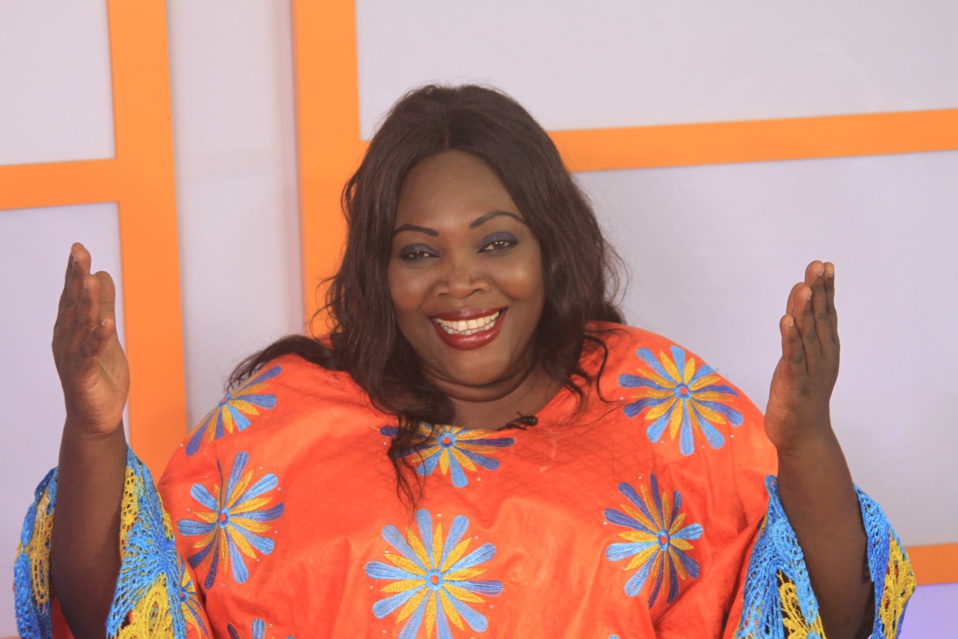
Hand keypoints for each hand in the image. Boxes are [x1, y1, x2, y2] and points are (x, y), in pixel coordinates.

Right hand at [53, 243, 129, 437]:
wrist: (96, 417)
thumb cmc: (100, 374)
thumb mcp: (105, 334)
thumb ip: (104, 305)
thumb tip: (102, 275)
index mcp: (71, 328)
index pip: (72, 296)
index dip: (74, 272)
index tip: (78, 249)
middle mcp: (67, 339)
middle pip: (73, 304)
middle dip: (77, 278)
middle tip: (79, 253)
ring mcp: (73, 357)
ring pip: (81, 325)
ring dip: (88, 302)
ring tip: (92, 280)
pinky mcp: (83, 375)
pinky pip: (91, 354)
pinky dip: (99, 338)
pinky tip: (107, 323)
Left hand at [764, 261, 838, 453]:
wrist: (802, 434)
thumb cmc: (801, 394)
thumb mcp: (804, 359)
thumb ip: (803, 335)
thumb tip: (799, 309)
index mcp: (826, 348)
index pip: (826, 313)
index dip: (826, 289)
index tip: (825, 265)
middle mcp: (822, 356)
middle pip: (819, 318)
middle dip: (818, 291)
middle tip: (817, 265)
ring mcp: (810, 370)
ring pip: (807, 335)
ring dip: (804, 310)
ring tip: (803, 287)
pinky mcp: (794, 383)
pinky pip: (793, 358)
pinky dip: (790, 339)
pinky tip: (786, 322)